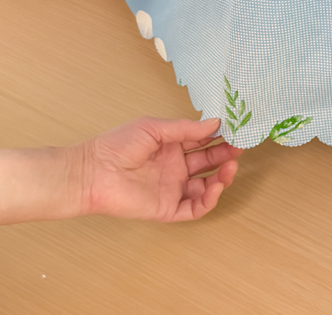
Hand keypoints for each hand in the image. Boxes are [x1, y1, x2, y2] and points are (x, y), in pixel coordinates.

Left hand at [76, 117, 241, 221]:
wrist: (92, 172)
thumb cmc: (117, 145)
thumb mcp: (154, 128)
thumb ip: (185, 128)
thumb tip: (214, 123)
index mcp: (171, 146)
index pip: (202, 141)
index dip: (220, 137)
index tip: (236, 130)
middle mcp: (175, 167)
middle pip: (208, 162)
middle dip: (225, 155)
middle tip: (240, 148)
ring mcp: (172, 188)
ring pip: (205, 186)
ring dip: (221, 178)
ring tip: (230, 167)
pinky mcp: (167, 208)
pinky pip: (194, 207)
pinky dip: (208, 199)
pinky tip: (215, 187)